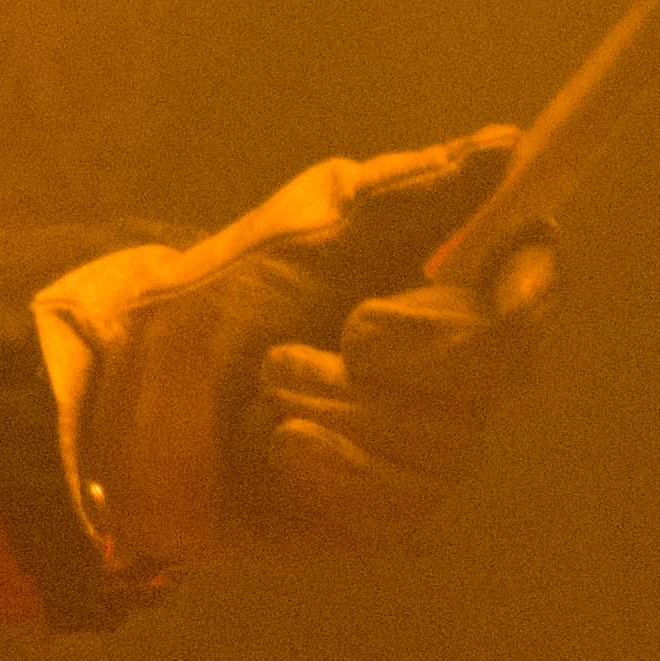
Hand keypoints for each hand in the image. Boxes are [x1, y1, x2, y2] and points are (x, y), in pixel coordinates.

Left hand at [40, 131, 550, 575]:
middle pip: (507, 364)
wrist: (126, 407)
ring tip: (273, 388)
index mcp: (434, 279)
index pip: (533, 279)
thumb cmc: (212, 302)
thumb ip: (407, 197)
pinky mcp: (384, 516)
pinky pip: (401, 505)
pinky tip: (279, 448)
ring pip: (450, 443)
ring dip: (346, 410)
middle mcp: (447, 363)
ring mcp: (421, 444)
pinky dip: (331, 469)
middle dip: (418, 349)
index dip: (531, 282)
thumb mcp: (303, 231)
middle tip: (342, 334)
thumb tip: (509, 145)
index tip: (498, 280)